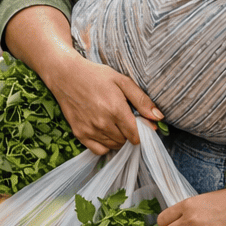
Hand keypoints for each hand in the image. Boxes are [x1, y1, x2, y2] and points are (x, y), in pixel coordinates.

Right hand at [41, 55, 159, 154]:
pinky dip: (105, 145)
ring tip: (114, 122)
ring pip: (114, 146)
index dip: (141, 131)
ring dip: (118, 139)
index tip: (140, 124)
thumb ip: (142, 100)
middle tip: (125, 119)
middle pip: (126, 141)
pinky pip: (99, 150)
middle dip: (130, 133)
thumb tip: (159, 118)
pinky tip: (105, 132)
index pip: (136, 135)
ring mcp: (90, 130)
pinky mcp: (79, 134)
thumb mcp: (122, 81)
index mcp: (116, 109)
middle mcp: (102, 123)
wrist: (66, 75)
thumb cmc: (97, 76)